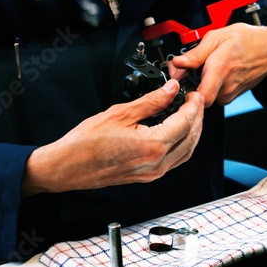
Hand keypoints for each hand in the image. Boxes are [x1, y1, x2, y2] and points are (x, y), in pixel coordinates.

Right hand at [22, 79, 204, 196]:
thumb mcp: (120, 113)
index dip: (193, 106)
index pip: (185, 123)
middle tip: (196, 101)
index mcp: (152, 146)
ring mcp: (152, 173)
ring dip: (193, 133)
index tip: (193, 94)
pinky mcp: (147, 177)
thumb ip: (151, 101)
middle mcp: (156, 163)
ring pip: (185, 152)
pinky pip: (174, 161)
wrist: (68, 166)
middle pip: (190, 138)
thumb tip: (170, 90)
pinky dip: (182, 145)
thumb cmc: (86, 143)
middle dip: (197, 118)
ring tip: (191, 115)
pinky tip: (179, 134)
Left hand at [169, 23, 266, 106]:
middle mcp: (226, 86)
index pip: (201, 97)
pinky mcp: (231, 96)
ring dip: (200, 82)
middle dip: (189, 81)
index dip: (185, 91)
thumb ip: (196, 53)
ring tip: (205, 66)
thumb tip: (178, 63)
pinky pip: (214, 94)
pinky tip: (214, 71)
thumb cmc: (246, 41)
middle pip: (198, 94)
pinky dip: (209, 84)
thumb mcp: (218, 37)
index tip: (180, 80)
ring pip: (205, 94)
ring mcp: (230, 93)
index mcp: (221, 70)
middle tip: (188, 67)